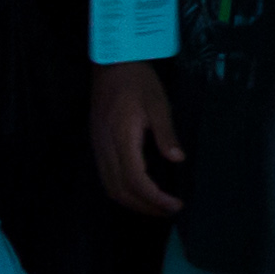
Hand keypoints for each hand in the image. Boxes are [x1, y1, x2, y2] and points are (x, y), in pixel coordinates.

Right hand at [90, 61, 184, 219]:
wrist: (111, 63)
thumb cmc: (138, 81)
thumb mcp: (158, 103)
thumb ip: (166, 133)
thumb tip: (177, 160)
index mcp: (122, 138)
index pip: (136, 180)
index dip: (155, 198)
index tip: (175, 205)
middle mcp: (105, 148)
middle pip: (120, 191)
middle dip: (145, 206)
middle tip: (169, 210)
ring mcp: (98, 147)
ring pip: (110, 187)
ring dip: (133, 202)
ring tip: (156, 206)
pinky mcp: (97, 144)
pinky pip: (106, 178)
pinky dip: (123, 191)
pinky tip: (139, 191)